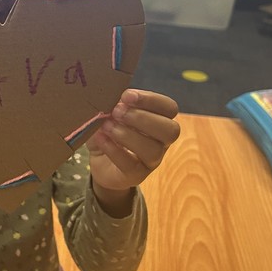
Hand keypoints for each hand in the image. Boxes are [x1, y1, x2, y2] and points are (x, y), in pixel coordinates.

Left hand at [85, 89, 179, 214]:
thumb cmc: (110, 131)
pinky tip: (101, 138)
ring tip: (107, 126)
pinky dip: (114, 149)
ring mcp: (151, 160)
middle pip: (170, 130)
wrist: (101, 162)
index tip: (127, 95)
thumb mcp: (111, 114)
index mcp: (159, 120)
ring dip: (128, 135)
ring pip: (153, 149)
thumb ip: (115, 104)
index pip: (169, 108)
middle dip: (143, 118)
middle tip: (117, 111)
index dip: (151, 100)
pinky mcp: (135, 174)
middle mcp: (161, 141)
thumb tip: (111, 95)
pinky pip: (130, 164)